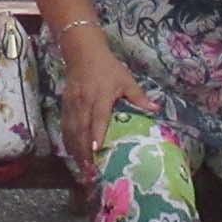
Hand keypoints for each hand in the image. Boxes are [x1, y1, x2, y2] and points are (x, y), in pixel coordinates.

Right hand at [60, 46, 156, 176]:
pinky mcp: (65, 105)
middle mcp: (84, 102)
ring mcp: (72, 104)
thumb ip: (139, 97)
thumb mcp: (126, 80)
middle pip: (82, 128)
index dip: (96, 133)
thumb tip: (156, 109)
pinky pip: (65, 126)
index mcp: (101, 96)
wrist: (83, 53)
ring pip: (71, 129)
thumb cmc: (108, 68)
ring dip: (75, 148)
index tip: (96, 150)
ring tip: (81, 166)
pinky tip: (72, 152)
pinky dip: (68, 140)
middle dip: (84, 149)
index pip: (98, 117)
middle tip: (89, 168)